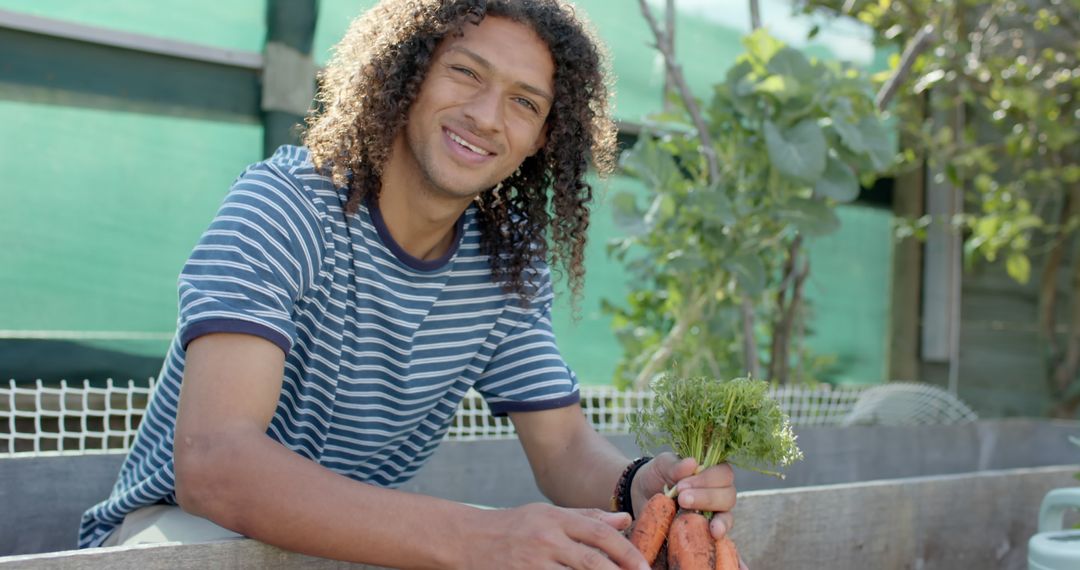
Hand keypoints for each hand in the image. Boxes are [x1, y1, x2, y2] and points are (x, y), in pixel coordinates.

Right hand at [461, 503, 649, 569]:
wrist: (467, 540)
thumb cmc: (513, 525)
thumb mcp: (548, 513)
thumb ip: (587, 517)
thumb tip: (625, 520)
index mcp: (555, 518)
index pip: (599, 534)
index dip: (626, 551)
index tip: (644, 566)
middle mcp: (546, 539)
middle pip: (592, 561)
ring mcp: (533, 563)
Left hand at [631, 453, 736, 538]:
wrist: (643, 495)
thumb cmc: (658, 475)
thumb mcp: (663, 465)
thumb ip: (676, 465)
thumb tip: (692, 463)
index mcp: (712, 469)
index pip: (723, 473)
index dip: (706, 480)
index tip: (681, 486)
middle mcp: (719, 490)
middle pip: (728, 494)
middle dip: (706, 498)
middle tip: (682, 499)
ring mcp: (716, 511)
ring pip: (727, 514)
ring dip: (714, 516)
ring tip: (693, 516)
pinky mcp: (708, 528)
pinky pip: (720, 530)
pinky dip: (719, 531)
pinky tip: (714, 534)